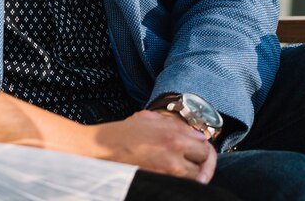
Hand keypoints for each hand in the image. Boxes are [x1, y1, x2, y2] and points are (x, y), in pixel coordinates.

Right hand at [87, 110, 216, 182]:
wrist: (99, 150)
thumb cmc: (121, 134)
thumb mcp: (149, 119)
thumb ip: (176, 125)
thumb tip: (196, 135)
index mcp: (173, 135)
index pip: (205, 145)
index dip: (203, 148)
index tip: (199, 151)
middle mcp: (175, 153)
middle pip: (205, 161)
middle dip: (201, 162)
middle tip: (194, 163)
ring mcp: (168, 171)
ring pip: (196, 177)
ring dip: (192, 174)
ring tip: (181, 170)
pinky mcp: (160, 182)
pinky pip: (181, 185)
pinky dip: (180, 182)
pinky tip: (171, 176)